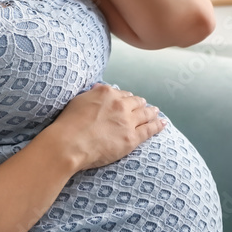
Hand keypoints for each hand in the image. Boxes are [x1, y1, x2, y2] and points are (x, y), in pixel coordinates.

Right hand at [48, 83, 165, 171]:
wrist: (69, 143)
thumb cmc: (68, 124)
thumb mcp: (78, 100)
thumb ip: (93, 94)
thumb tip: (99, 88)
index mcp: (107, 93)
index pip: (122, 94)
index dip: (126, 98)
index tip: (128, 101)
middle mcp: (120, 104)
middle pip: (136, 102)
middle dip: (141, 103)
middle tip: (145, 105)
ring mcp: (128, 121)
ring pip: (145, 114)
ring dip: (152, 112)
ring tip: (156, 113)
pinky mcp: (132, 138)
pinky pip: (149, 129)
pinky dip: (158, 125)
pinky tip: (163, 124)